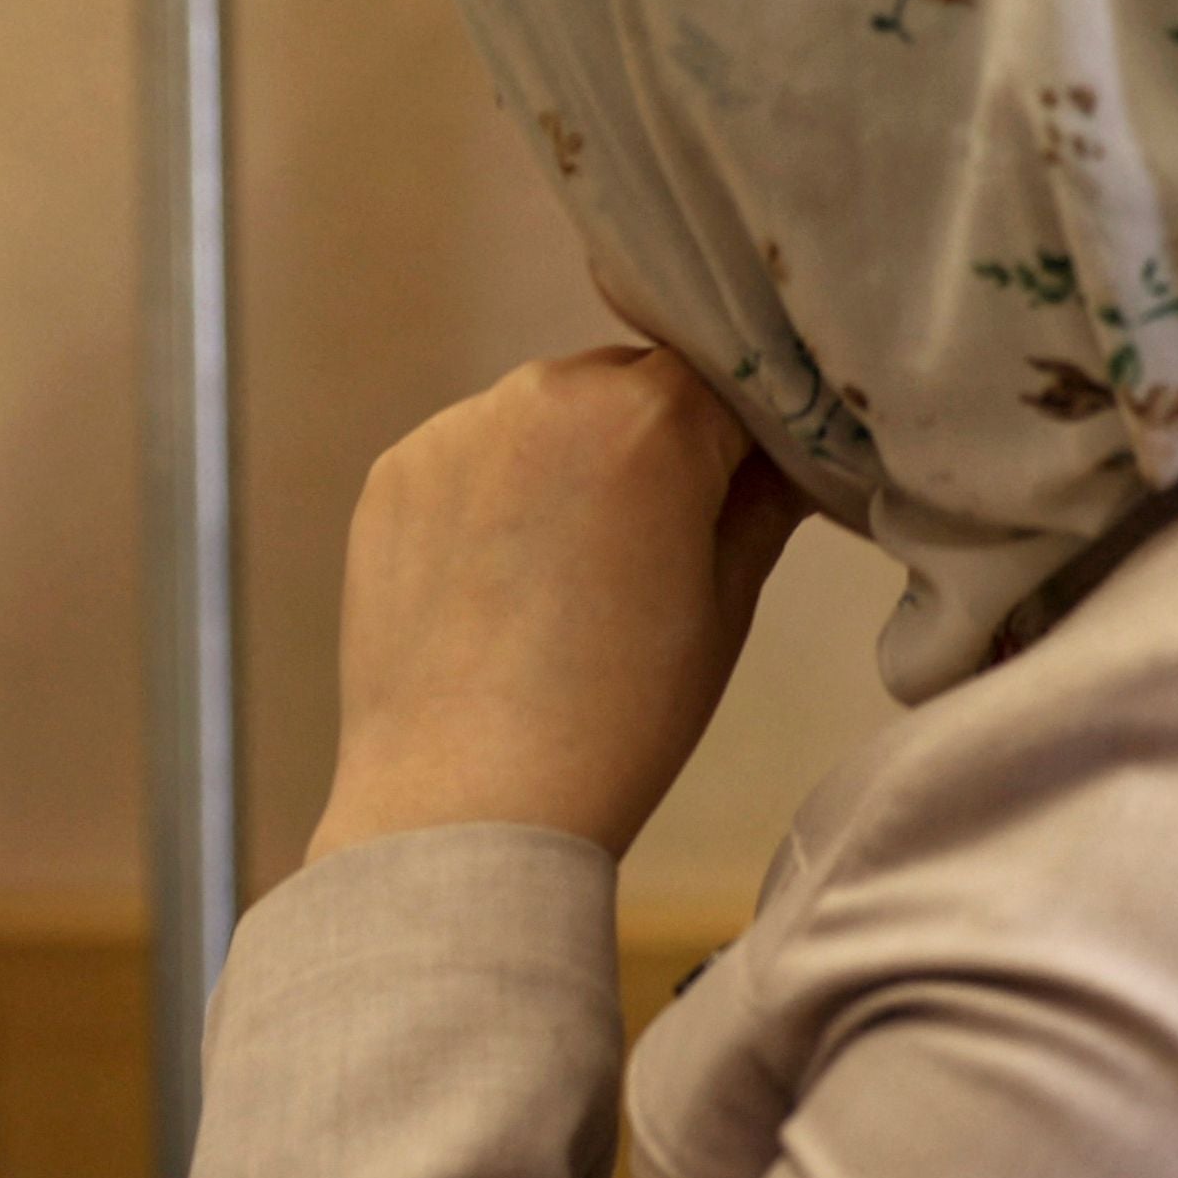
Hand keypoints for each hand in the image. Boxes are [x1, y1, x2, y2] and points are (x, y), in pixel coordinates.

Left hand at [306, 348, 808, 865]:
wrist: (467, 799)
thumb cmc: (620, 715)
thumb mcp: (726, 603)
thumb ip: (763, 500)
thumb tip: (785, 451)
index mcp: (650, 417)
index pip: (727, 377)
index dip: (744, 431)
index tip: (745, 488)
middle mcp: (544, 395)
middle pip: (627, 386)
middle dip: (650, 441)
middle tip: (650, 544)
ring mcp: (454, 432)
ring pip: (542, 417)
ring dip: (566, 463)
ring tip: (565, 576)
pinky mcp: (392, 476)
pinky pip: (467, 457)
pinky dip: (491, 495)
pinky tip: (499, 583)